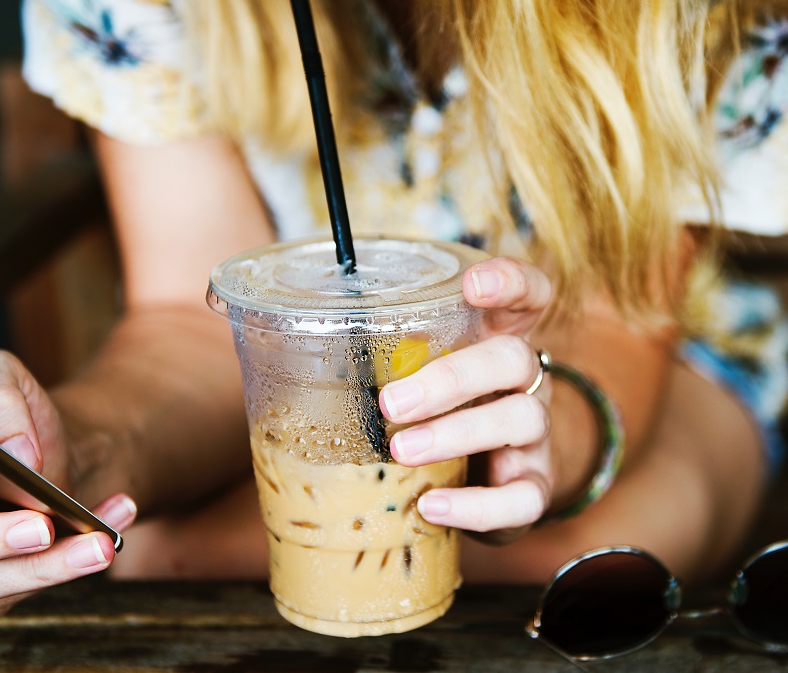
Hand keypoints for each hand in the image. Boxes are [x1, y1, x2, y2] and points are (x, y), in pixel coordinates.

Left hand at [380, 257, 554, 538]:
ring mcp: (535, 435)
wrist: (487, 481)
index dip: (509, 282)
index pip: (527, 294)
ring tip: (401, 451)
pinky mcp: (533, 487)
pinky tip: (431, 506)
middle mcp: (524, 381)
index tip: (472, 285)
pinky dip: (477, 505)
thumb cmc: (435, 412)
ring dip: (456, 434)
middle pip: (512, 359)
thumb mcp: (413, 373)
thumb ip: (366, 351)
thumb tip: (253, 325)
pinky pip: (522, 497)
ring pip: (520, 420)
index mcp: (497, 339)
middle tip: (391, 402)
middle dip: (452, 377)